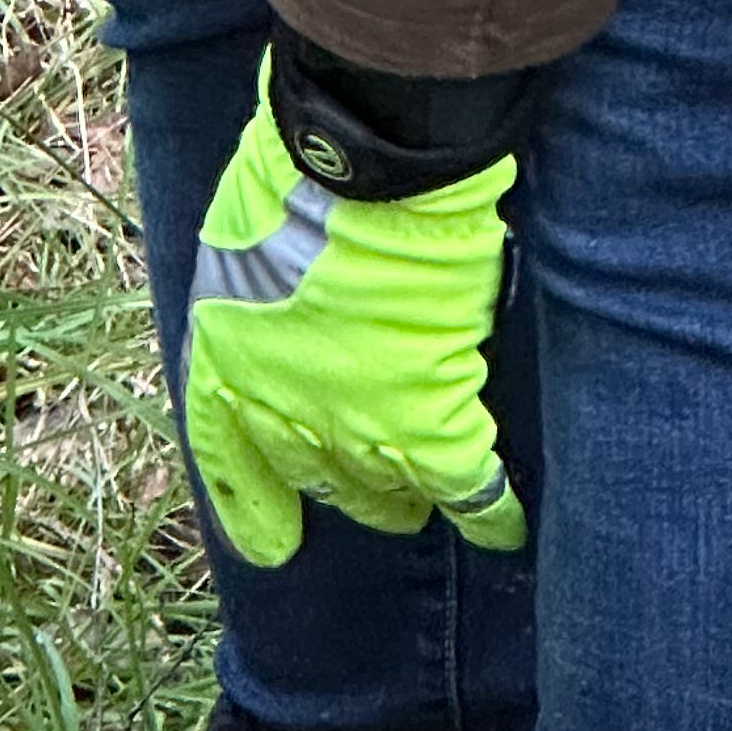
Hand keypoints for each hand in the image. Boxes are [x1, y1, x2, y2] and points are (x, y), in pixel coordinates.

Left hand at [181, 55, 524, 569]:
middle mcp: (281, 416)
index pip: (231, 463)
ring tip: (429, 503)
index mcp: (226, 372)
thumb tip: (292, 310)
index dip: (254, 511)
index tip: (271, 549)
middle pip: (319, 480)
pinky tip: (504, 529)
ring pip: (387, 490)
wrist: (358, 181)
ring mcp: (352, 429)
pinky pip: (464, 487)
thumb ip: (262, 297)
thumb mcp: (243, 245)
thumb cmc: (297, 184)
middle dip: (348, 493)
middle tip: (378, 498)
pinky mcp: (426, 425)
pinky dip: (488, 513)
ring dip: (409, 498)